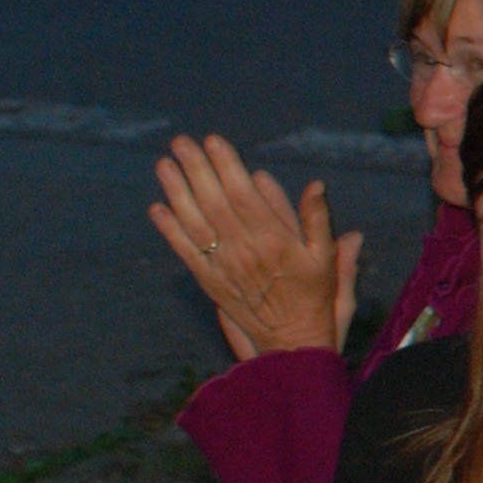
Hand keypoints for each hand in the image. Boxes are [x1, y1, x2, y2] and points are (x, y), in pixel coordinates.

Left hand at [149, 135, 359, 361]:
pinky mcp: (209, 281)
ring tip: (163, 164)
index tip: (214, 141)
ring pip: (195, 223)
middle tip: (181, 142)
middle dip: (196, 169)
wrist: (292, 341)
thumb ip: (318, 219)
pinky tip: (157, 208)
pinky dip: (169, 230)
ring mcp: (223, 266)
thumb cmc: (314, 294)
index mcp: (275, 241)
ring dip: (176, 192)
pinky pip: (185, 252)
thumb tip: (316, 185)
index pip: (244, 195)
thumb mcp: (326, 257)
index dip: (227, 167)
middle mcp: (244, 251)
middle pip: (214, 202)